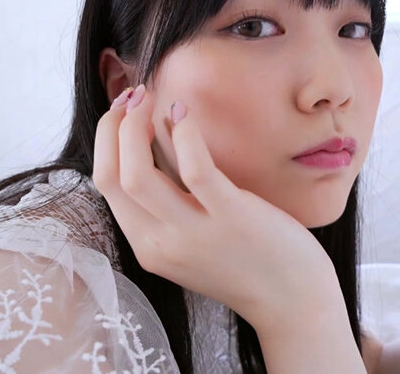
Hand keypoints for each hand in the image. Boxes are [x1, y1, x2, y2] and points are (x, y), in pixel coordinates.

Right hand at [92, 84, 341, 332]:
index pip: (106, 185)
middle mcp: (162, 244)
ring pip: (138, 176)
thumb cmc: (248, 264)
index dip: (106, 140)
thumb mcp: (191, 241)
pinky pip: (195, 170)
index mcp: (149, 247)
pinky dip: (184, 135)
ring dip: (135, 127)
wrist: (293, 302)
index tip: (121, 111)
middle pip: (113, 177)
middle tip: (132, 96)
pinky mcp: (232, 217)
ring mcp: (195, 233)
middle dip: (113, 127)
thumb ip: (169, 203)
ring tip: (152, 98)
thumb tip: (155, 138)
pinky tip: (184, 114)